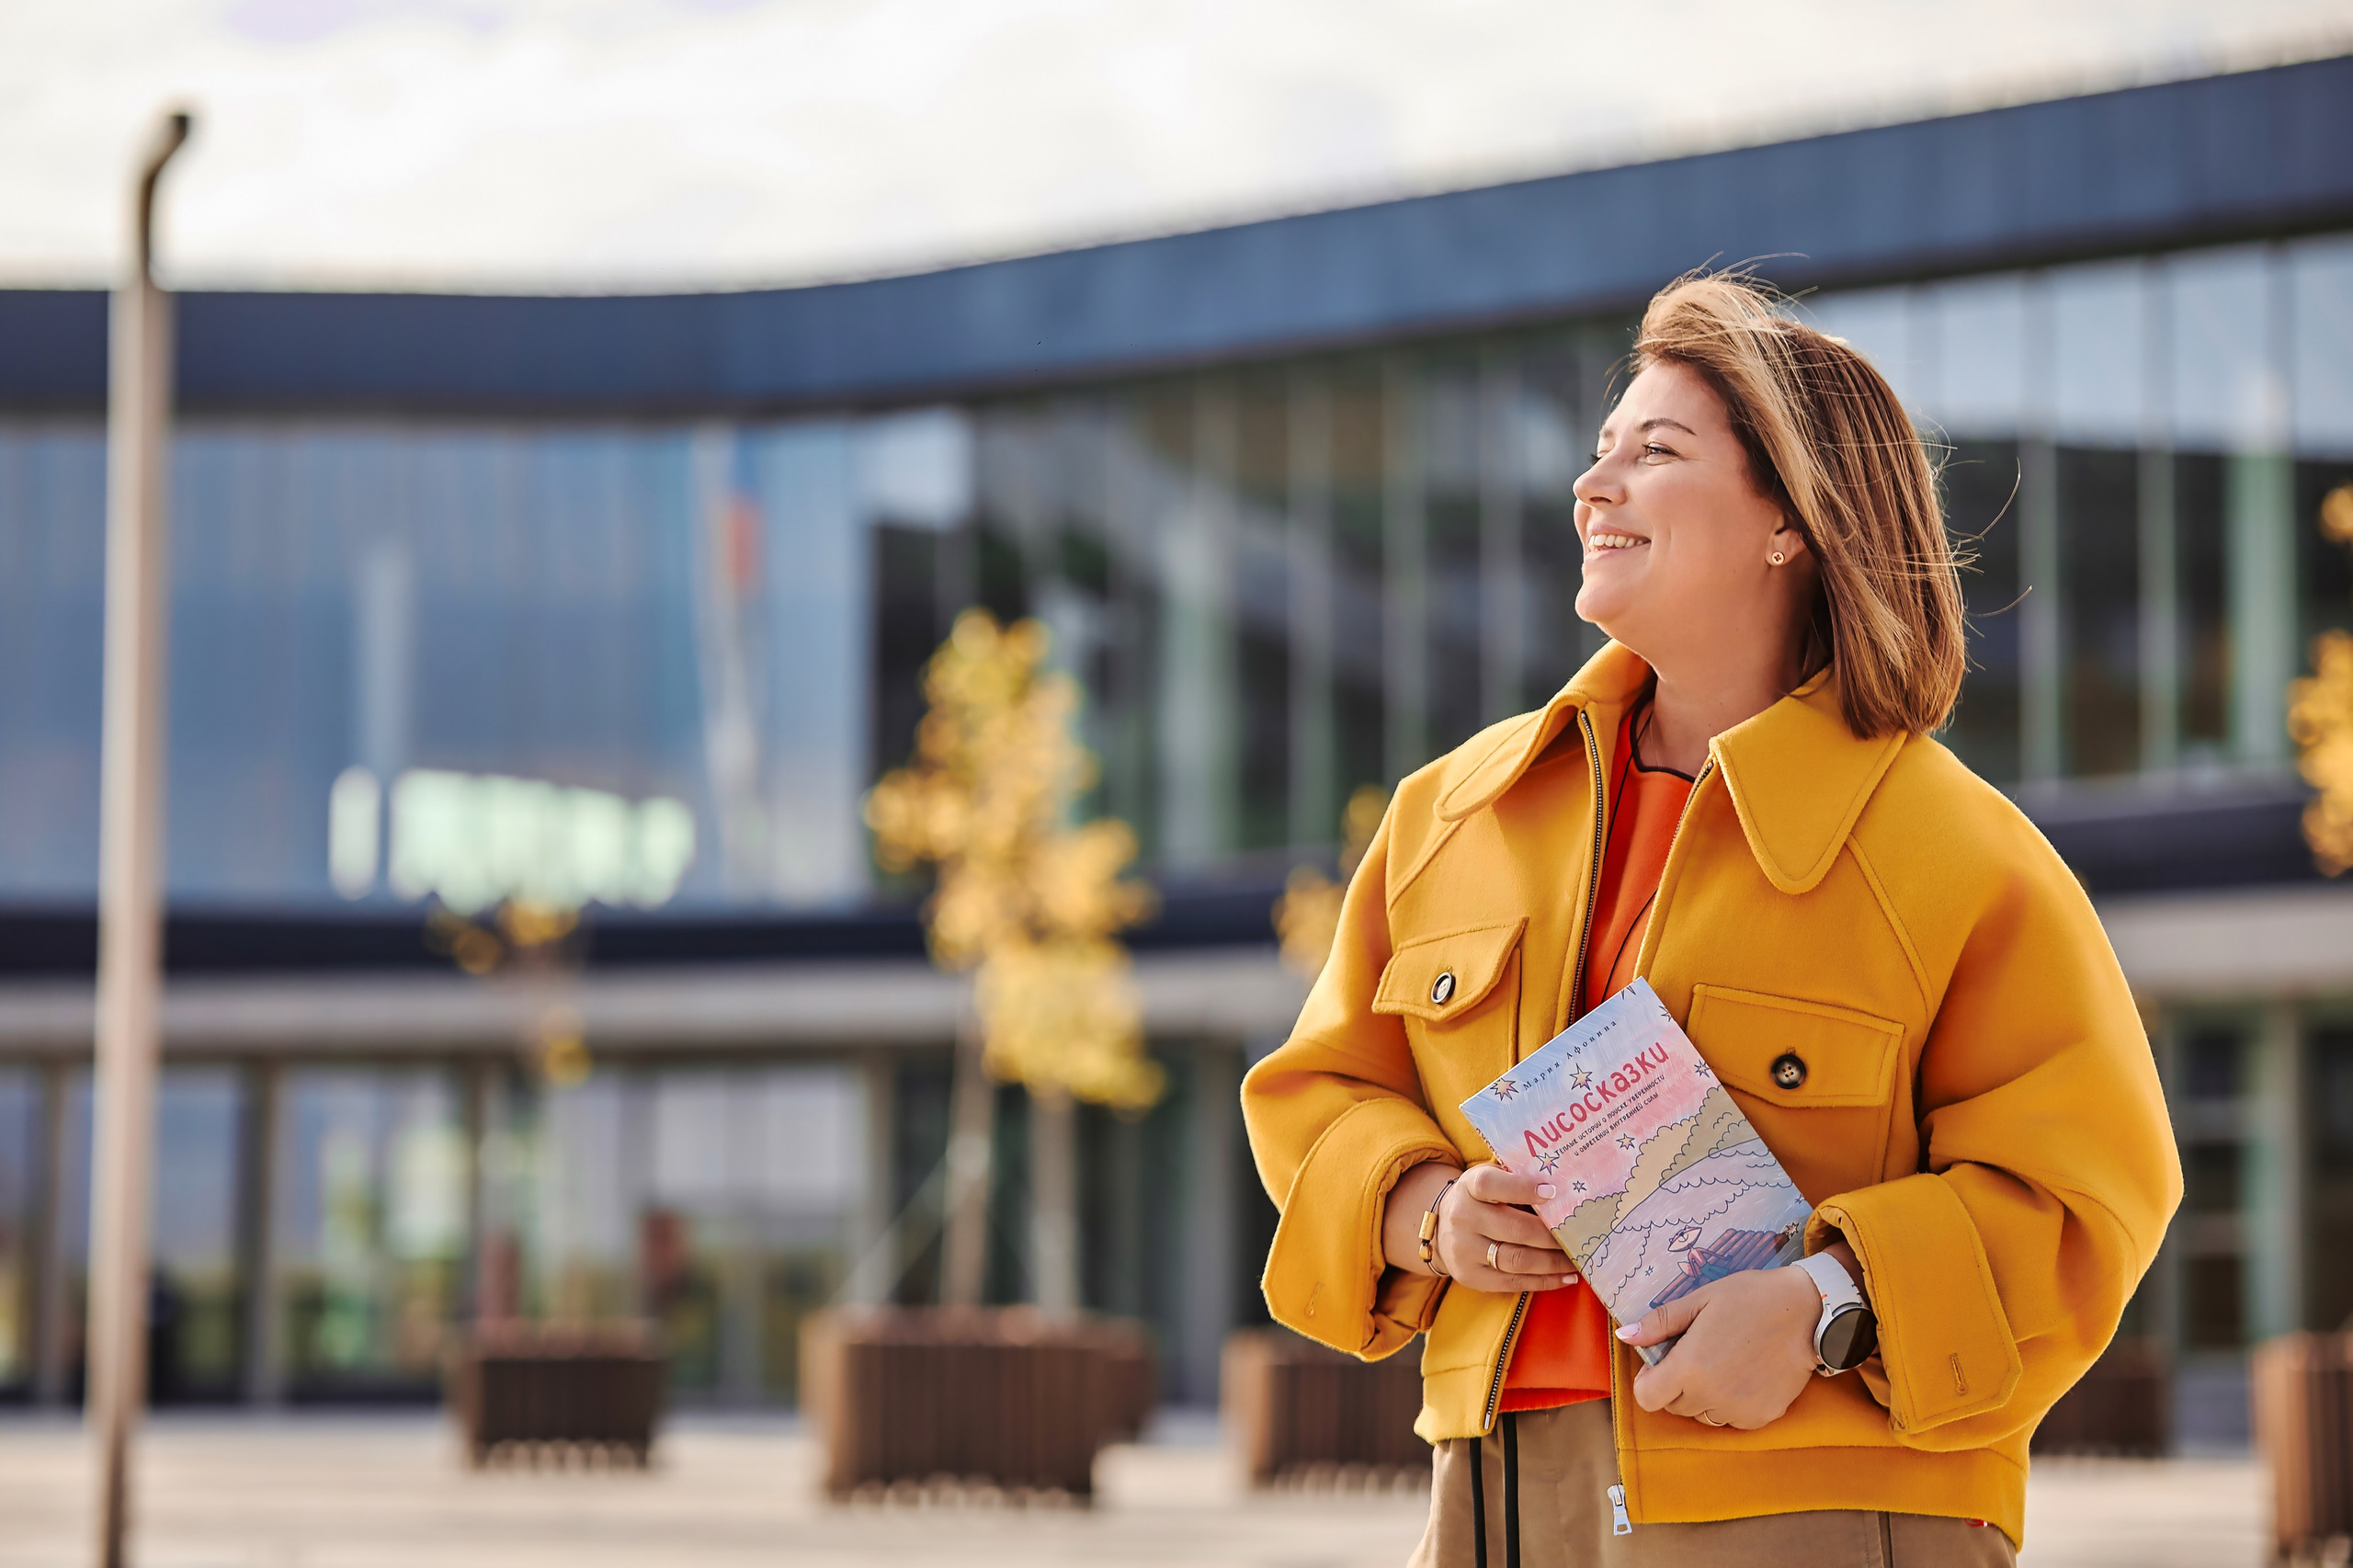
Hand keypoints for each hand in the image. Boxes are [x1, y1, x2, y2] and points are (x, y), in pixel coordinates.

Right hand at [1383, 1161, 1577, 1292]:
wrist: (1441, 1230)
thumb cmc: (1481, 1200)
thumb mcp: (1489, 1180)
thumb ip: (1517, 1181)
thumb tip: (1567, 1188)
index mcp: (1469, 1187)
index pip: (1491, 1185)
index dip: (1522, 1187)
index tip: (1553, 1191)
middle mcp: (1462, 1217)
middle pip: (1515, 1228)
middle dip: (1553, 1235)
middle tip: (1581, 1236)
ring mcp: (1463, 1250)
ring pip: (1517, 1259)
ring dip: (1554, 1262)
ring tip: (1578, 1259)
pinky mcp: (1470, 1276)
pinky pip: (1513, 1282)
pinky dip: (1544, 1281)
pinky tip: (1566, 1277)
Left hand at [1618, 1262, 1819, 1429]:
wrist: (1809, 1312)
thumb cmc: (1751, 1298)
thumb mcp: (1700, 1300)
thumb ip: (1659, 1323)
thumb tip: (1624, 1335)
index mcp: (1690, 1367)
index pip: (1647, 1398)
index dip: (1648, 1381)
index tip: (1661, 1363)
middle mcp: (1711, 1396)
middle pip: (1674, 1406)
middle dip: (1675, 1385)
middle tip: (1697, 1354)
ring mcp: (1738, 1410)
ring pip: (1702, 1415)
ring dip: (1702, 1397)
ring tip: (1722, 1363)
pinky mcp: (1761, 1417)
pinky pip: (1731, 1419)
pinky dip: (1730, 1404)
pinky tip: (1744, 1374)